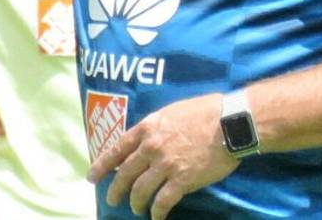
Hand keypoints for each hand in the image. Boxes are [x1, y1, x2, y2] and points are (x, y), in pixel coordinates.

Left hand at [87, 93, 238, 219]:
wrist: (230, 122)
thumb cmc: (205, 111)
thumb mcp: (172, 112)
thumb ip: (156, 127)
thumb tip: (148, 139)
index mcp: (147, 128)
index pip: (117, 149)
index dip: (102, 165)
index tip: (91, 177)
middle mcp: (151, 147)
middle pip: (125, 174)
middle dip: (116, 190)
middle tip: (111, 200)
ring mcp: (165, 164)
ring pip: (141, 190)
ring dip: (136, 203)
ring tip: (137, 210)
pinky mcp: (182, 180)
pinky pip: (163, 201)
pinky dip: (157, 212)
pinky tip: (157, 217)